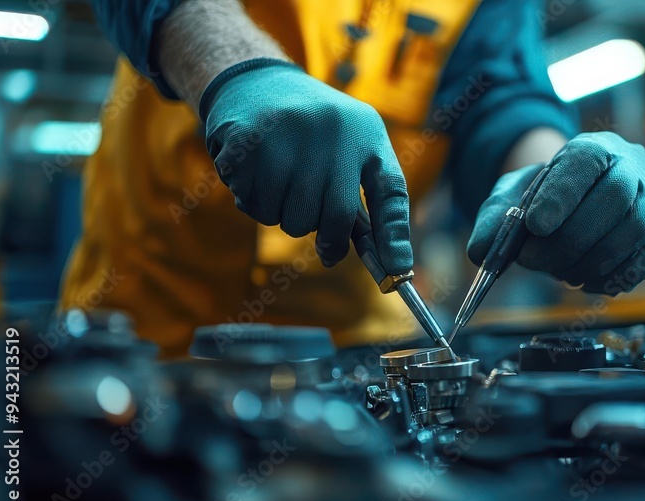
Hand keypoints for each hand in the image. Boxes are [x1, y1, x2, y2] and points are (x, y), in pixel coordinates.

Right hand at [202, 59, 411, 272]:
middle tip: (317, 232)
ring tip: (282, 184)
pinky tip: (255, 173)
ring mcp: (289, 132)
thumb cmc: (315, 133)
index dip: (394, 237)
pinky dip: (253, 202)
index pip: (391, 192)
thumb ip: (365, 202)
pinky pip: (254, 205)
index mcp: (367, 134)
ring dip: (284, 217)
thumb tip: (387, 264)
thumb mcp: (351, 151)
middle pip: (334, 217)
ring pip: (290, 218)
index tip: (397, 274)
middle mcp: (333, 129)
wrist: (255, 82)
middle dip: (327, 239)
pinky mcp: (247, 140)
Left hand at [468, 132, 644, 294]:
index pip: (586, 161)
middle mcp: (634, 166)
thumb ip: (495, 220)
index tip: (533, 226)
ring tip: (560, 272)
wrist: (581, 205)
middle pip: (617, 197)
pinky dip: (614, 276)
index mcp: (595, 147)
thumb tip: (483, 251)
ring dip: (592, 261)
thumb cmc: (546, 200)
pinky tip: (587, 279)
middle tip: (533, 261)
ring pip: (637, 230)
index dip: (561, 195)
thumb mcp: (513, 198)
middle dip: (571, 238)